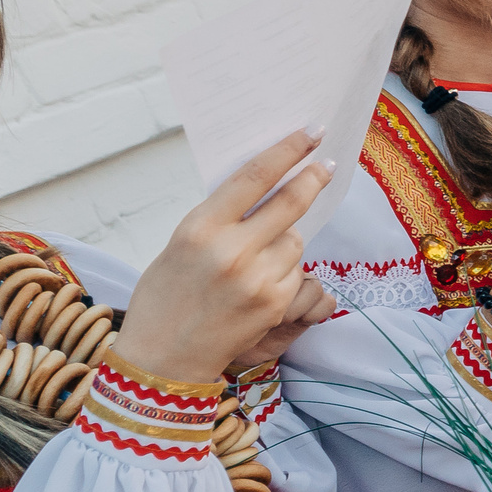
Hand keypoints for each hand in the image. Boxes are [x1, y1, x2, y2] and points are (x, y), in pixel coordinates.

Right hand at [118, 130, 335, 383]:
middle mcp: (232, 250)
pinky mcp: (277, 303)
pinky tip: (258, 287)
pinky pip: (296, 272)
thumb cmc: (165, 296)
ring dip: (285, 240)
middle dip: (313, 179)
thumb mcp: (180, 244)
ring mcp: (258, 279)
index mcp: (200, 227)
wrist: (163, 358)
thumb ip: (219, 218)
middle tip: (327, 166)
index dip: (289, 150)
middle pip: (291, 202)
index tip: (312, 133)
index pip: (255, 176)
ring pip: (295, 240)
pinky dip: (284, 272)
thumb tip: (265, 187)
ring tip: (252, 262)